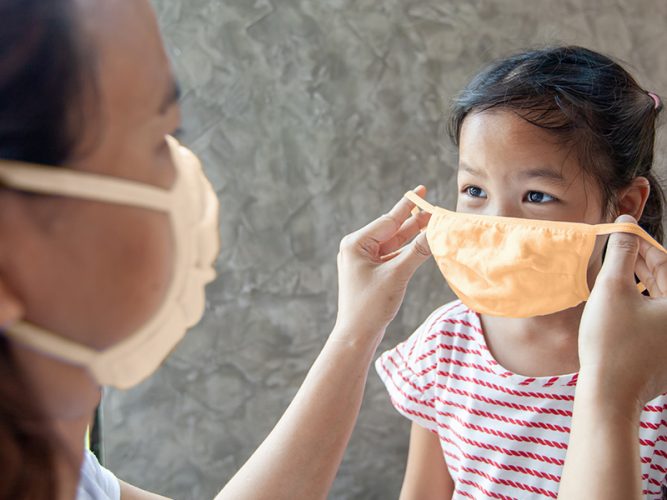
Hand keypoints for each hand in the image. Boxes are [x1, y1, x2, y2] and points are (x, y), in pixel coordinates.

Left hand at [332, 186, 431, 343]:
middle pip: (391, 230)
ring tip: (433, 223)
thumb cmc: (371, 305)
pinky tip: (423, 244)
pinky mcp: (371, 272)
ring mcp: (364, 261)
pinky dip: (408, 251)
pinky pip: (392, 256)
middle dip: (414, 221)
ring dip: (413, 236)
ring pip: (394, 243)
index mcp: (356, 243)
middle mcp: (357, 248)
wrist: (357, 335)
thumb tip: (437, 232)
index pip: (389, 221)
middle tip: (434, 208)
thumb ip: (417, 251)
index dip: (409, 207)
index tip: (422, 190)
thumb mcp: (397, 275)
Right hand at [578, 215, 666, 411]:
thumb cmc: (611, 342)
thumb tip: (625, 225)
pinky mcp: (663, 357)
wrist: (610, 393)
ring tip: (618, 274)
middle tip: (620, 251)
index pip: (666, 263)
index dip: (643, 245)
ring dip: (642, 285)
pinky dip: (641, 306)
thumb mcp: (612, 289)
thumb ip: (621, 253)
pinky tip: (621, 305)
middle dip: (643, 264)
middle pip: (666, 283)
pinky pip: (655, 321)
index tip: (623, 234)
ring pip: (661, 302)